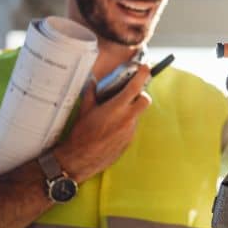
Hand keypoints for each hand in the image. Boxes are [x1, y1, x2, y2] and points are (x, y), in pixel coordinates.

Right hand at [53, 64, 151, 182]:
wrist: (81, 159)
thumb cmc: (81, 135)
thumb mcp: (84, 110)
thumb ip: (91, 93)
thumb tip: (92, 82)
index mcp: (116, 108)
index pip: (135, 87)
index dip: (143, 74)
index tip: (146, 68)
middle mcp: (127, 119)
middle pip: (146, 100)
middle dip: (141, 94)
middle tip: (130, 94)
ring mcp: (130, 131)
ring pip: (138, 114)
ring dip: (131, 110)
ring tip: (114, 113)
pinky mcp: (129, 141)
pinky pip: (132, 127)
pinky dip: (126, 123)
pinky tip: (112, 126)